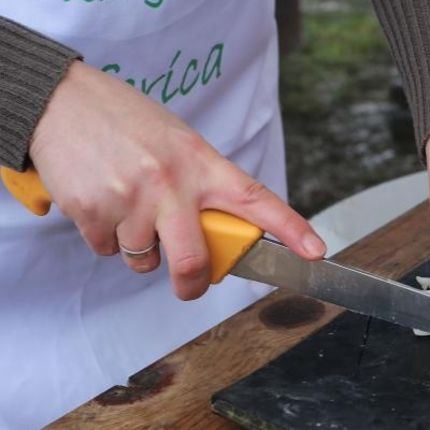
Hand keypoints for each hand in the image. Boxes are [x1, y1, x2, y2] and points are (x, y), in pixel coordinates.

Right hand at [29, 61, 325, 299]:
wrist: (61, 101)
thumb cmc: (126, 122)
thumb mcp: (178, 143)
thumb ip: (202, 185)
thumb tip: (220, 232)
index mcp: (201, 163)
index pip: (256, 199)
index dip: (291, 228)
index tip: (316, 252)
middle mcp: (171, 183)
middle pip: (195, 260)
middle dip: (193, 284)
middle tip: (191, 285)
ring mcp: (131, 200)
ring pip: (145, 261)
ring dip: (140, 250)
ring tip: (129, 209)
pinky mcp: (94, 212)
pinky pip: (108, 251)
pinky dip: (107, 238)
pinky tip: (104, 204)